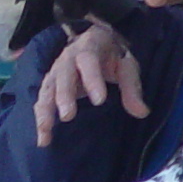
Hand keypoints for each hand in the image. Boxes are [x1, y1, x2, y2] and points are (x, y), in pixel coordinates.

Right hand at [35, 22, 146, 146]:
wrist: (94, 41)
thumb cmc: (112, 57)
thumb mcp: (127, 66)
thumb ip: (132, 88)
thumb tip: (142, 112)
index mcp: (89, 49)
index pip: (89, 62)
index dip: (92, 80)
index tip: (99, 100)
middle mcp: (67, 59)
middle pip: (63, 76)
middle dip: (64, 96)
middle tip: (67, 116)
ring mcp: (55, 72)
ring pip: (48, 90)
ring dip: (45, 111)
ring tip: (46, 131)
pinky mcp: (50, 86)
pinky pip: (42, 102)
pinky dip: (40, 120)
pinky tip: (43, 140)